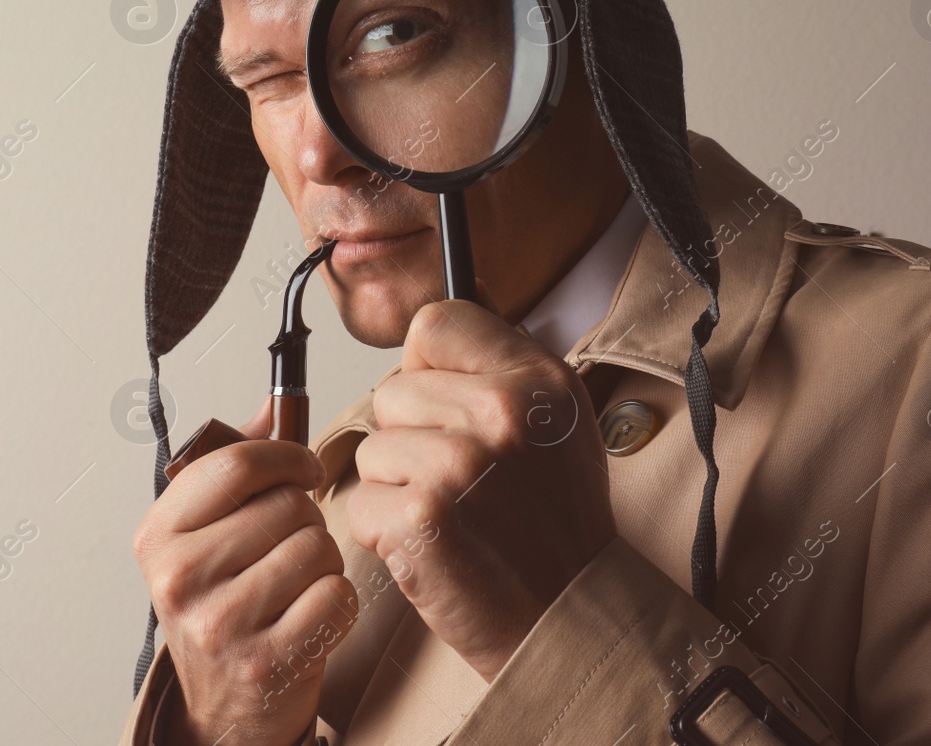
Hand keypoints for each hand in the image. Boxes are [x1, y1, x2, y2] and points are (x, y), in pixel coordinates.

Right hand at [133, 396, 356, 744]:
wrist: (222, 710)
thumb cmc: (220, 608)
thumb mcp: (205, 536)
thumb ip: (235, 468)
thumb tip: (272, 403)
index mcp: (158, 536)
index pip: (235, 464)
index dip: (286, 456)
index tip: (304, 468)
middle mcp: (179, 578)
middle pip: (288, 504)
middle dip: (305, 521)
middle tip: (287, 549)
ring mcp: (220, 624)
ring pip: (317, 547)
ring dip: (323, 562)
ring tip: (296, 586)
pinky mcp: (266, 661)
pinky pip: (336, 596)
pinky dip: (337, 603)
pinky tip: (310, 617)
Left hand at [345, 279, 615, 680]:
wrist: (569, 617)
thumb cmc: (557, 525)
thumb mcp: (560, 420)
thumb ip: (501, 363)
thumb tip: (443, 313)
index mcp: (536, 380)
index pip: (436, 323)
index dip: (428, 366)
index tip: (448, 402)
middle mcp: (500, 413)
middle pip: (393, 389)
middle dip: (413, 435)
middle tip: (462, 479)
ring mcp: (457, 465)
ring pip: (373, 445)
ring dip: (398, 483)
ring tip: (453, 512)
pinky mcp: (420, 518)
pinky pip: (361, 499)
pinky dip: (386, 528)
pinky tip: (434, 542)